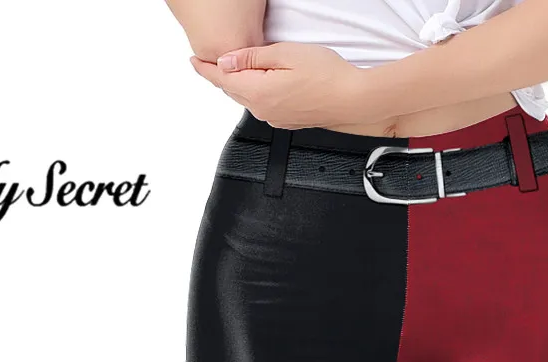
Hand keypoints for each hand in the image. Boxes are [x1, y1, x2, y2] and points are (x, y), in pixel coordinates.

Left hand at [189, 43, 372, 129]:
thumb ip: (252, 58)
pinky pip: (261, 105)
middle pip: (231, 91)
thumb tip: (227, 61)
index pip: (222, 79)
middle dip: (218, 76)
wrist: (352, 99)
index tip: (195, 61)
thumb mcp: (284, 54)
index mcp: (259, 92)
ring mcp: (275, 118)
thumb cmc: (326, 75)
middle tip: (208, 63)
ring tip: (232, 71)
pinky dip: (253, 93)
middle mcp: (263, 110)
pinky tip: (258, 83)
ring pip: (246, 98)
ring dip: (237, 85)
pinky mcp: (286, 121)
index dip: (205, 69)